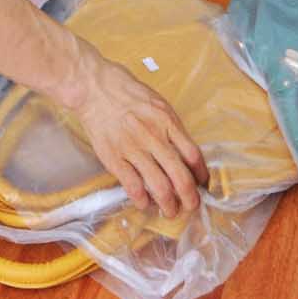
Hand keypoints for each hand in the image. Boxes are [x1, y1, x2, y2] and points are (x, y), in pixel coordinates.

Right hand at [69, 47, 207, 217]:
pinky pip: (133, 187)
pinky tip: (145, 203)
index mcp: (167, 121)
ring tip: (170, 211)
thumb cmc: (127, 92)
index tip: (202, 184)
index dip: (201, 174)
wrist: (94, 87)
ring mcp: (133, 148)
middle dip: (190, 198)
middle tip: (191, 206)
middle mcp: (153, 136)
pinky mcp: (114, 158)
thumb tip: (185, 152)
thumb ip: (171, 127)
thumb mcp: (157, 103)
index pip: (193, 155)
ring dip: (169, 205)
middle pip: (180, 176)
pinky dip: (142, 201)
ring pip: (160, 187)